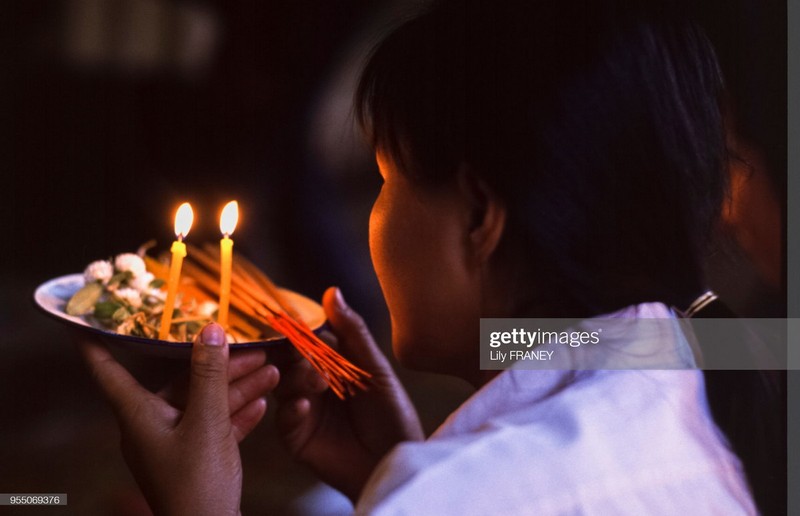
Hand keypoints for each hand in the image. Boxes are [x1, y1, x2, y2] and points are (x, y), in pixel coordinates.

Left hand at [78, 323, 278, 515]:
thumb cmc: (197, 486)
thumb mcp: (207, 423)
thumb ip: (210, 375)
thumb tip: (211, 330)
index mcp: (138, 416)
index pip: (108, 370)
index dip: (97, 342)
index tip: (90, 319)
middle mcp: (152, 426)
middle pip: (181, 382)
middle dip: (218, 363)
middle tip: (251, 346)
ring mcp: (175, 443)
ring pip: (204, 402)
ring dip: (237, 386)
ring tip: (270, 370)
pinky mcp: (197, 459)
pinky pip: (216, 425)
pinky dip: (237, 413)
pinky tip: (262, 402)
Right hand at [275, 287, 423, 502]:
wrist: (396, 462)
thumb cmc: (392, 415)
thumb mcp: (375, 369)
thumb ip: (352, 332)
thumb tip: (332, 291)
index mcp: (330, 364)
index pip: (305, 339)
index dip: (299, 331)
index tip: (294, 324)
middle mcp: (312, 384)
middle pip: (287, 360)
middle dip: (295, 355)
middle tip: (310, 358)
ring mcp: (303, 411)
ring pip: (281, 386)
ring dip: (296, 380)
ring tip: (318, 383)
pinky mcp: (298, 438)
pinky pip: (282, 420)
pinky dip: (290, 410)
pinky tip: (303, 405)